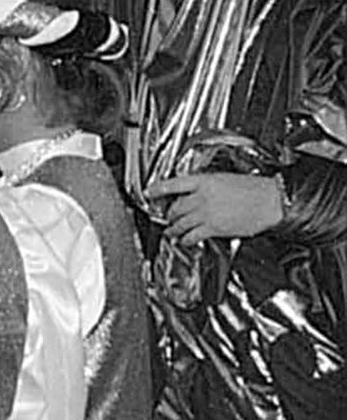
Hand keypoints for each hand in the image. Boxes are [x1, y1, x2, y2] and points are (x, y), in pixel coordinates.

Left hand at [145, 172, 284, 243]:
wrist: (271, 200)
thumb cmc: (255, 188)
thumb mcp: (225, 179)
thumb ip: (207, 186)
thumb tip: (197, 193)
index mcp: (204, 181)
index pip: (172, 184)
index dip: (157, 189)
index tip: (149, 192)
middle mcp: (201, 197)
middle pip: (175, 207)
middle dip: (169, 214)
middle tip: (167, 216)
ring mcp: (206, 213)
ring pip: (180, 223)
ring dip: (173, 228)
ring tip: (170, 231)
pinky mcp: (213, 228)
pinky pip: (192, 236)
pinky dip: (185, 240)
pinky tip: (184, 241)